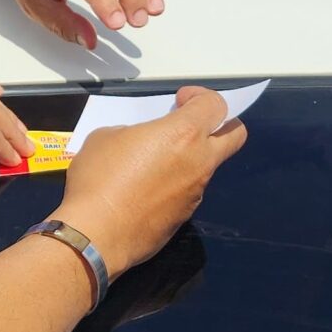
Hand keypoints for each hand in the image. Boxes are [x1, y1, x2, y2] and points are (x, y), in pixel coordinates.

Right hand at [51, 87, 246, 273]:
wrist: (95, 234)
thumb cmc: (99, 178)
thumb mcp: (107, 136)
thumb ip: (134, 132)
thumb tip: (139, 142)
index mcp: (184, 135)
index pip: (217, 105)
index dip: (200, 97)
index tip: (180, 101)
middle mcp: (198, 163)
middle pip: (235, 136)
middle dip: (221, 124)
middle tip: (192, 125)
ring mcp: (195, 193)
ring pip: (206, 167)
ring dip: (189, 158)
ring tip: (152, 164)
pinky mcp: (183, 218)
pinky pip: (186, 193)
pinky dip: (172, 186)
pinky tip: (142, 192)